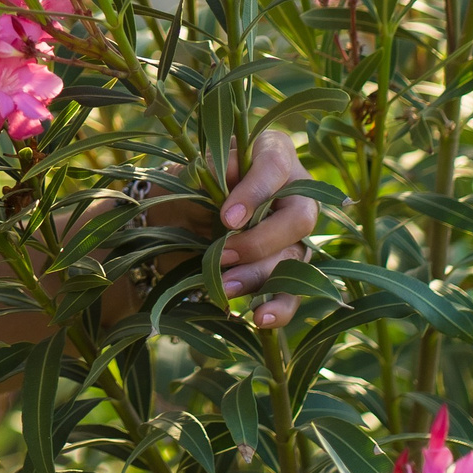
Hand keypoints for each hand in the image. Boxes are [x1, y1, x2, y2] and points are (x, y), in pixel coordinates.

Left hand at [117, 128, 318, 331]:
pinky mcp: (289, 268)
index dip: (255, 194)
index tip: (227, 218)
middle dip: (261, 240)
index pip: (275, 168)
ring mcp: (295, 233)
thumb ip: (206, 174)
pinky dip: (279, 307)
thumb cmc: (185, 185)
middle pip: (298, 218)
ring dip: (260, 276)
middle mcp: (294, 192)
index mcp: (271, 153)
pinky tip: (260, 319)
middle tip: (224, 253)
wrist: (174, 220)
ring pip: (294, 257)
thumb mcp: (186, 175)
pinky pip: (294, 291)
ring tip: (225, 288)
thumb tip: (224, 178)